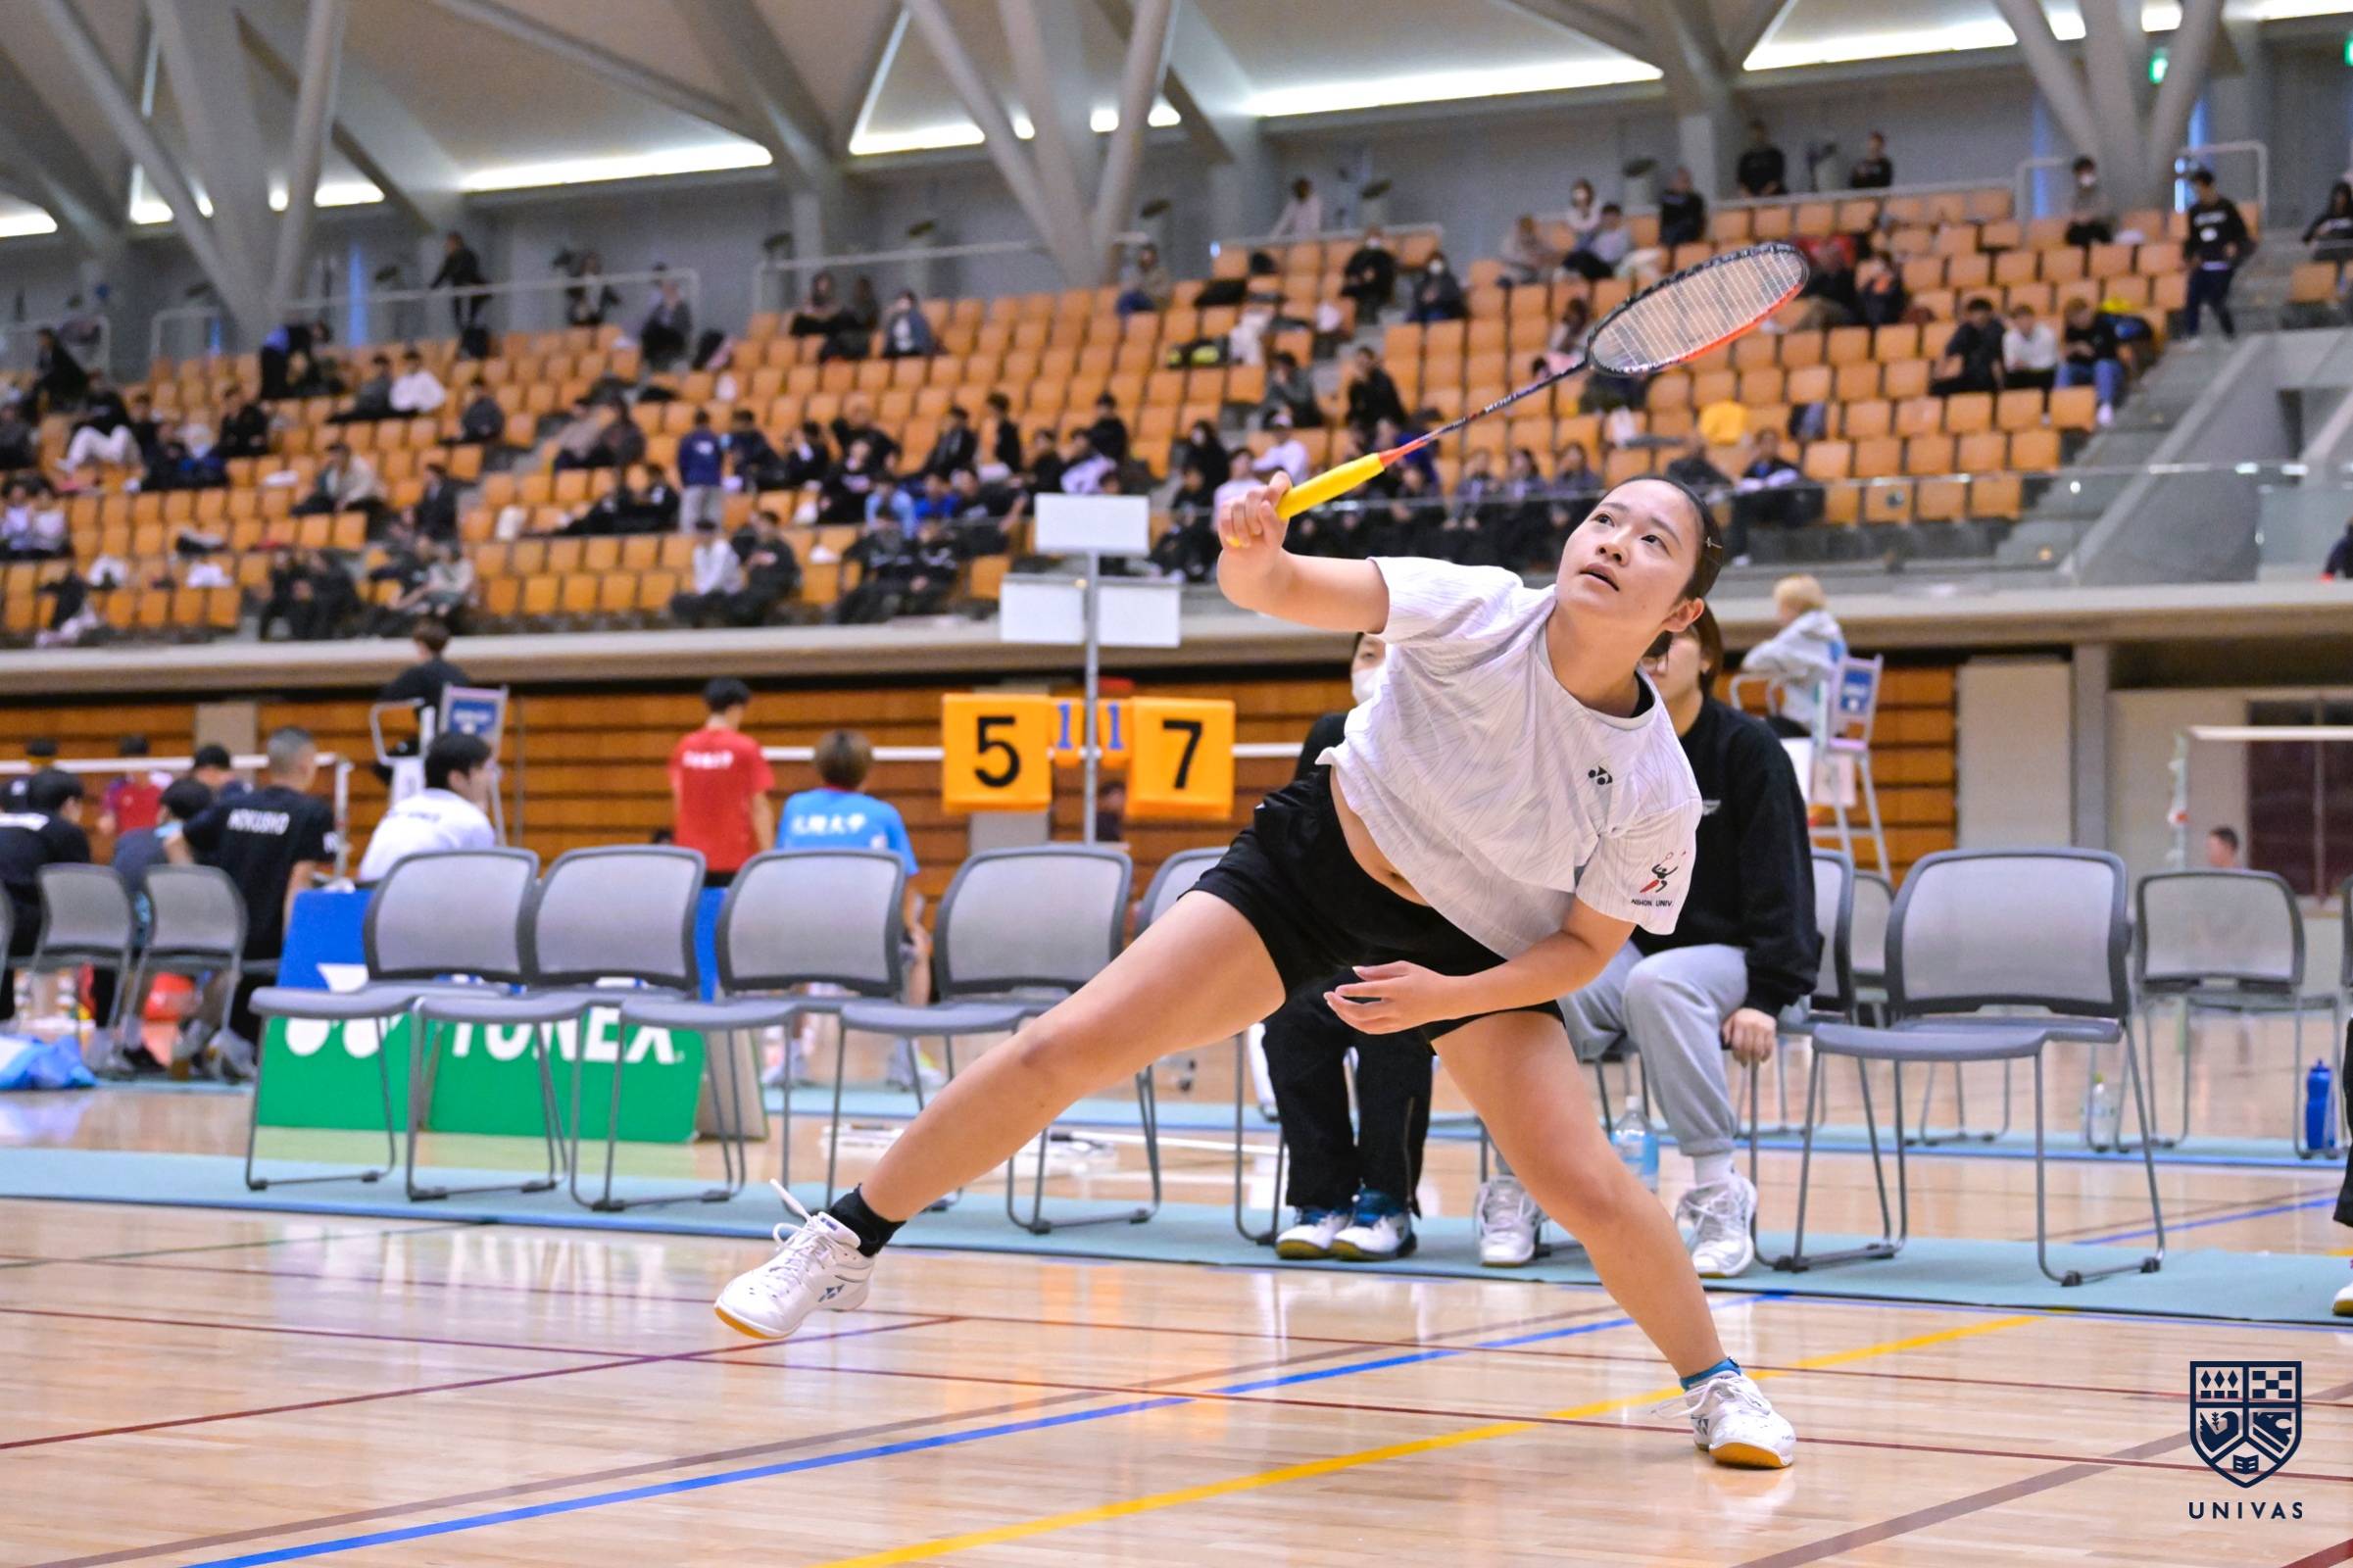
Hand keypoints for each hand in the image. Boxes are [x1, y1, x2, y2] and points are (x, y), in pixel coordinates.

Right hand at [1217, 470, 1289, 555]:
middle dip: (1254, 515)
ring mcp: (1243, 499)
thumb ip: (1272, 523)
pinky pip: (1225, 514)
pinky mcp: (1226, 507)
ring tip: (1247, 542)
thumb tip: (1263, 505)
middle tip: (1257, 531)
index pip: (1280, 479)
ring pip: (1238, 505)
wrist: (1249, 559)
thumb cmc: (1267, 547)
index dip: (1275, 488)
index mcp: (1280, 498)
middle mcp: (1261, 494)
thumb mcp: (1274, 540)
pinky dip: (1230, 529)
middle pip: (1254, 492)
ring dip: (1242, 528)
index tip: (1271, 504)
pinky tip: (1235, 540)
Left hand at [1325, 961, 1457, 1034]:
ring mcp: (1397, 1021)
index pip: (1369, 991)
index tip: (1337, 988)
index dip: (1350, 991)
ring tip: (1336, 1006)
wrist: (1447, 1000)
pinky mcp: (1398, 1028)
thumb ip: (1379, 970)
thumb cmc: (1425, 979)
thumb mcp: (1405, 967)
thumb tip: (1356, 971)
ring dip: (1346, 1017)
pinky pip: (1373, 1030)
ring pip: (1365, 1025)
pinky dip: (1358, 1024)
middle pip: (1362, 1013)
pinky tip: (1350, 1016)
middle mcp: (1395, 1008)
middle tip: (1329, 997)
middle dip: (1341, 1006)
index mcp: (1398, 989)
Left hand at [1722, 1007, 1777, 1064]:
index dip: (1736, 1053)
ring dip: (1755, 1059)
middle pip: (1747, 1047)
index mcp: (1740, 1023)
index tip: (1737, 1059)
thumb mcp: (1731, 1019)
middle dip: (1745, 1058)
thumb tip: (1726, 1043)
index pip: (1737, 1042)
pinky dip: (1766, 1055)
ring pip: (1758, 1048)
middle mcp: (1751, 1026)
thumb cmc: (1743, 1016)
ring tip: (1753, 1063)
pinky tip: (1763, 1059)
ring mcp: (1762, 1029)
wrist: (1761, 1007)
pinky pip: (1769, 1046)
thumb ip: (1726, 1030)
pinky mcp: (1772, 1032)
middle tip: (1744, 1064)